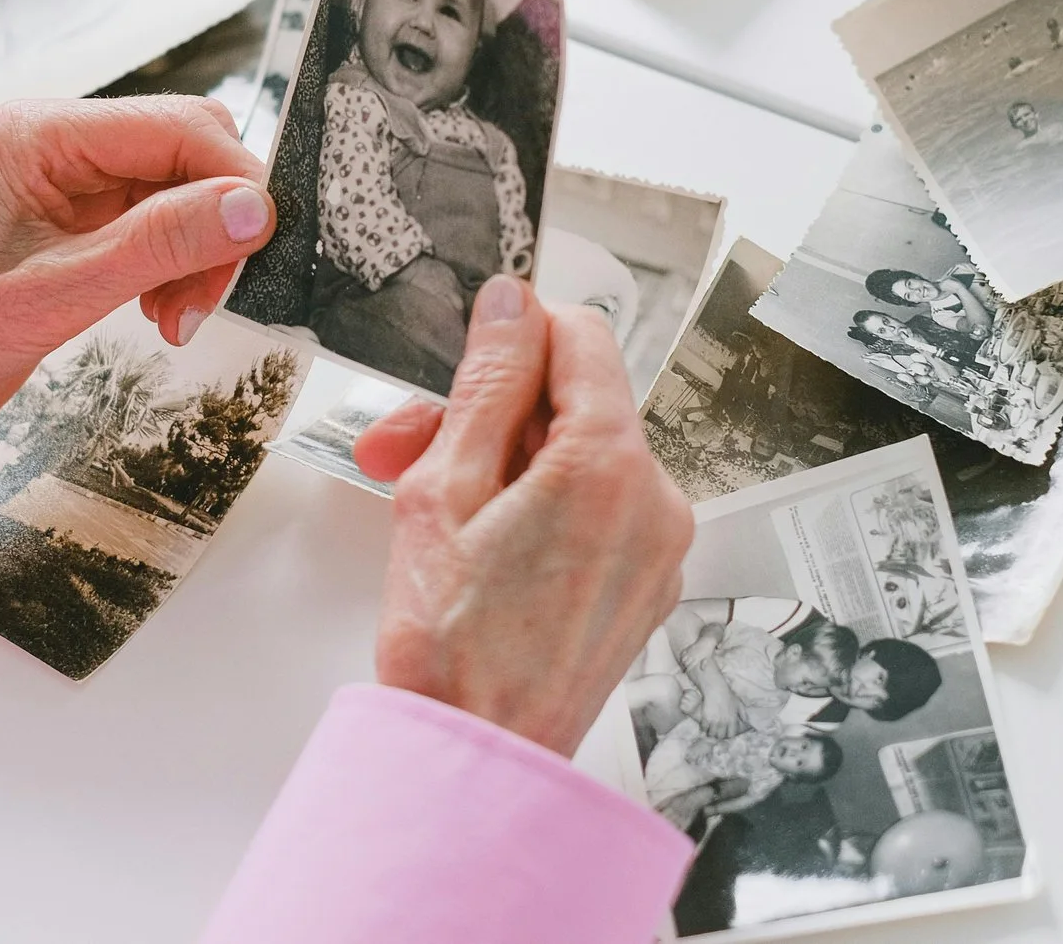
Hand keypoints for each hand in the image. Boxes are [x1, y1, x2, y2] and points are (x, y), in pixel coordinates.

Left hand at [0, 97, 273, 477]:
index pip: (179, 127)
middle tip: (205, 297)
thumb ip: (161, 243)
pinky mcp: (78, 215)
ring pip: (181, 190)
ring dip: (198, 253)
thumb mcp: (61, 292)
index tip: (260, 243)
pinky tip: (160, 309)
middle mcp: (59, 140)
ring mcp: (69, 177)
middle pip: (188, 152)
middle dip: (215, 223)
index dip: (233, 181)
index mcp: (44, 133)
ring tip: (175, 315)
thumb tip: (251, 208)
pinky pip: (158, 222)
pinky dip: (175, 265)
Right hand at [351, 276, 694, 756]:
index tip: (462, 361)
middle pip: (574, 403)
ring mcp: (657, 550)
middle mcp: (656, 501)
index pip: (581, 337)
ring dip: (500, 462)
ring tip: (422, 506)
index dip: (514, 336)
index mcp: (612, 465)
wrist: (476, 759)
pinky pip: (594, 511)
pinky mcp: (643, 587)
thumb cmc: (452, 643)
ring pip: (578, 458)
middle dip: (485, 413)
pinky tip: (473, 542)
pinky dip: (535, 507)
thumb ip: (486, 382)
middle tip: (404, 446)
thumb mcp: (445, 486)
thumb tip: (511, 304)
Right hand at [689, 668, 743, 738]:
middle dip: (718, 735)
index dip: (728, 735)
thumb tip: (746, 722)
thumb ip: (743, 714)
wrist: (716, 689)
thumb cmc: (728, 695)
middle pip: (720, 736)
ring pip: (712, 734)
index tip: (725, 733)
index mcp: (732, 721)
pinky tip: (704, 725)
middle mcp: (724, 723)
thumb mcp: (739, 704)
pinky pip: (704, 728)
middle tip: (716, 732)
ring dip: (710, 733)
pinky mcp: (706, 719)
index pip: (731, 735)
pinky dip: (703, 728)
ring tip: (709, 730)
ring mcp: (714, 722)